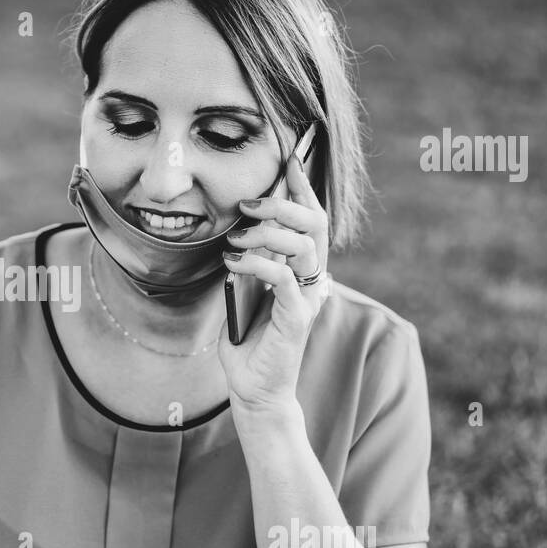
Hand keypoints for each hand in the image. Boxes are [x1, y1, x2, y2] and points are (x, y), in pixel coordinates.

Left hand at [216, 140, 332, 410]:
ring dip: (266, 233)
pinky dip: (256, 265)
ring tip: (233, 240)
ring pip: (303, 245)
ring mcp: (307, 298)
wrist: (252, 388)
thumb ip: (247, 259)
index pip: (311, 219)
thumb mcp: (241, 288)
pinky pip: (283, 279)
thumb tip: (236, 226)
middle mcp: (311, 279)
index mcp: (302, 268)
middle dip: (283, 203)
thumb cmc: (247, 338)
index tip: (290, 159)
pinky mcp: (297, 318)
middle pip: (315, 224)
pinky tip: (231, 265)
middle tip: (248, 203)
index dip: (303, 187)